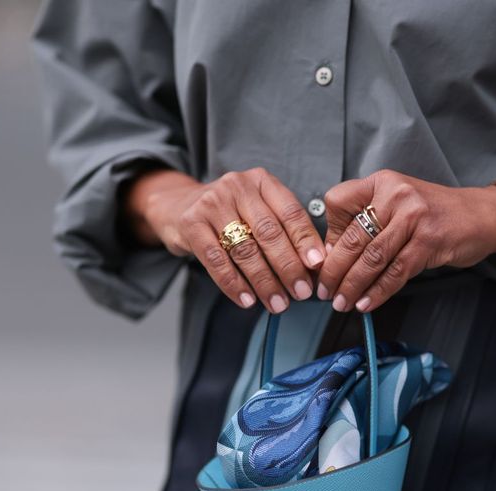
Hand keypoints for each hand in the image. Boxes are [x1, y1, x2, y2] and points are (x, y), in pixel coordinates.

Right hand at [128, 167, 326, 311]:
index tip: (317, 266)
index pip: (290, 212)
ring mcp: (212, 203)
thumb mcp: (257, 210)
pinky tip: (247, 300)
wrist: (178, 205)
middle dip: (288, 267)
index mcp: (262, 181)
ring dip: (264, 281)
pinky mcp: (191, 223)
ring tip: (277, 303)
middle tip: (301, 292)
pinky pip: (216, 260)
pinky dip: (234, 284)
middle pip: (269, 232)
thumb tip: (312, 268)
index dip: (305, 241)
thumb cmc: (229, 214)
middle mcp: (238, 186)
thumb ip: (283, 231)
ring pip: (245, 249)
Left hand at [315, 170, 495, 311]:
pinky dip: (378, 291)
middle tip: (325, 291)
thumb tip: (332, 256)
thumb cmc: (435, 213)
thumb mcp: (399, 205)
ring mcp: (413, 216)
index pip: (338, 202)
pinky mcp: (429, 241)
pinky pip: (396, 271)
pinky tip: (366, 303)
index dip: (329, 233)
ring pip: (372, 257)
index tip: (326, 258)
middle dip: (334, 270)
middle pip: (353, 236)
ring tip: (342, 302)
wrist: (482, 215)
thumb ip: (368, 222)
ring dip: (353, 286)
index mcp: (382, 182)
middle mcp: (396, 194)